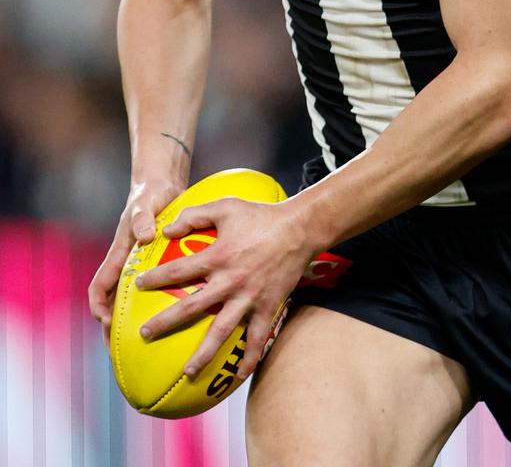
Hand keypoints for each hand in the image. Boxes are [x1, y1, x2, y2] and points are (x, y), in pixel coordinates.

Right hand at [88, 178, 184, 347]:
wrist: (161, 185)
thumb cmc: (150, 194)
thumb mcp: (145, 204)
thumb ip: (142, 218)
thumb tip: (145, 236)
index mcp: (119, 254)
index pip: (100, 286)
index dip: (99, 306)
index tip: (106, 323)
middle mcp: (128, 264)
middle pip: (114, 303)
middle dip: (114, 329)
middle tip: (122, 355)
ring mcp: (142, 266)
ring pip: (134, 301)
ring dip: (136, 323)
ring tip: (151, 350)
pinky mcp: (159, 263)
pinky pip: (159, 289)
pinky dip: (162, 304)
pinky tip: (183, 319)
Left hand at [134, 196, 313, 380]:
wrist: (299, 229)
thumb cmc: (260, 215)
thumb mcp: (226, 206)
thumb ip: (195, 215)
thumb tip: (166, 230)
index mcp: (218, 255)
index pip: (179, 269)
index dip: (156, 277)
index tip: (138, 284)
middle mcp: (231, 280)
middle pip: (192, 306)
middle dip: (165, 322)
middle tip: (145, 334)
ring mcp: (249, 297)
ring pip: (222, 330)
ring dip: (203, 353)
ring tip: (187, 372)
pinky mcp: (267, 306)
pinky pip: (257, 338)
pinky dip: (249, 358)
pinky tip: (239, 377)